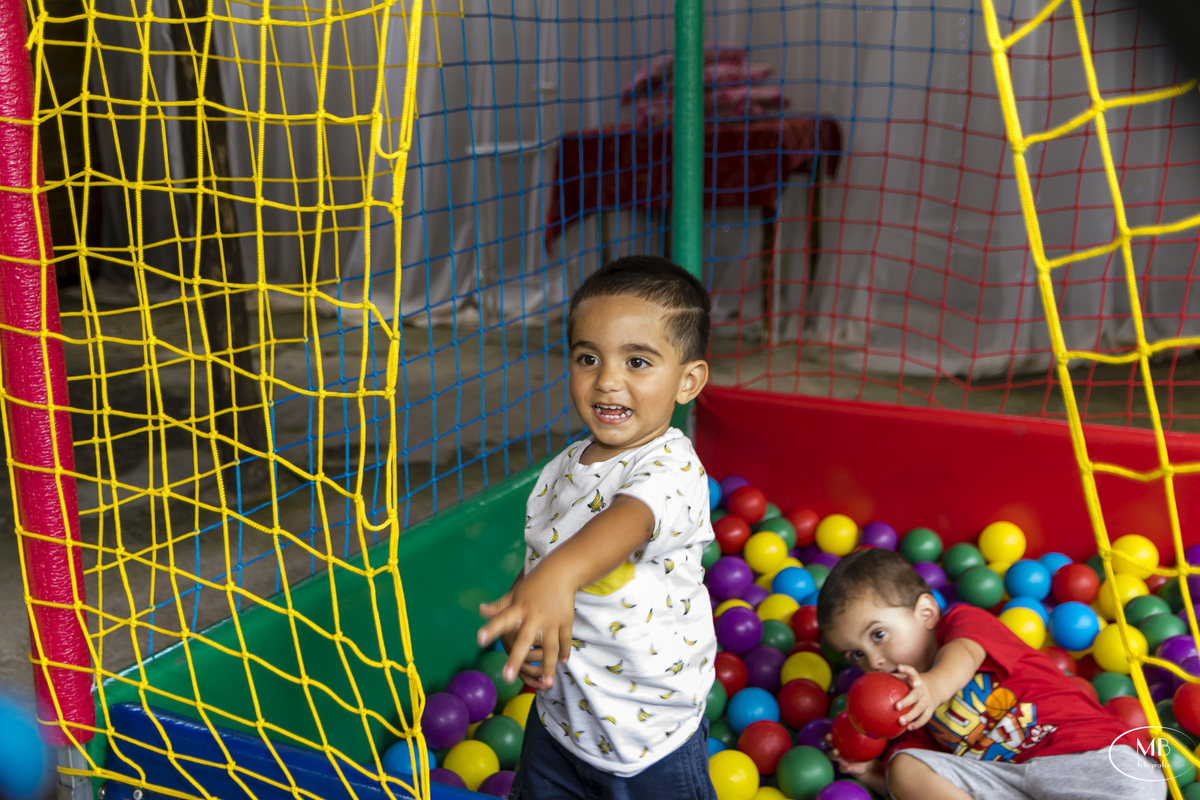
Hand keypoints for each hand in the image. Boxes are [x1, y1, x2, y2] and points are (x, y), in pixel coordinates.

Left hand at [478, 565, 575, 689]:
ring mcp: (551, 620)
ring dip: (549, 667)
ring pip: (550, 647)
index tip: (480, 639)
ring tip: (547, 686)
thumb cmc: (534, 583)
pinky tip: (563, 665)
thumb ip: (499, 606)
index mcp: (519, 608)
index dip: (492, 629)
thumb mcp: (515, 593)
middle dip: (516, 659)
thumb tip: (480, 611)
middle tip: (507, 678)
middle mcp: (534, 616)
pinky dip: (565, 652)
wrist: (561, 571)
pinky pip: (564, 640)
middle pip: (524, 640)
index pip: (502, 619)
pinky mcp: (566, 621)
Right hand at [825, 735, 879, 777]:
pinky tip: (847, 767)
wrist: (865, 766)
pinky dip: (845, 768)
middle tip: (833, 744)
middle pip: (829, 747)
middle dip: (829, 744)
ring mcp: (840, 761)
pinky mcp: (845, 769)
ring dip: (834, 755)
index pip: (831, 740)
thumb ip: (860, 734)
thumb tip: (863, 724)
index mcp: (839, 745)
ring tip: (837, 753)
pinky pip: (843, 769)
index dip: (828, 737)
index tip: (830, 734)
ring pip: (833, 758)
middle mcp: (838, 753)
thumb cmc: (861, 750)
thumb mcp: (861, 742)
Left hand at [894, 664, 936, 729]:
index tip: (899, 667)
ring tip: (900, 722)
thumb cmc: (913, 683)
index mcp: (917, 680)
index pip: (912, 672)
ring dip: (911, 716)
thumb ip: (893, 678)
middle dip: (907, 701)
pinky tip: (908, 728)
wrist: (936, 688)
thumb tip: (871, 677)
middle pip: (916, 695)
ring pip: (920, 709)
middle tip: (896, 707)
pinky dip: (917, 723)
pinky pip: (925, 718)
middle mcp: (923, 690)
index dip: (906, 669)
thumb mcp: (906, 678)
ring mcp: (928, 700)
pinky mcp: (930, 709)